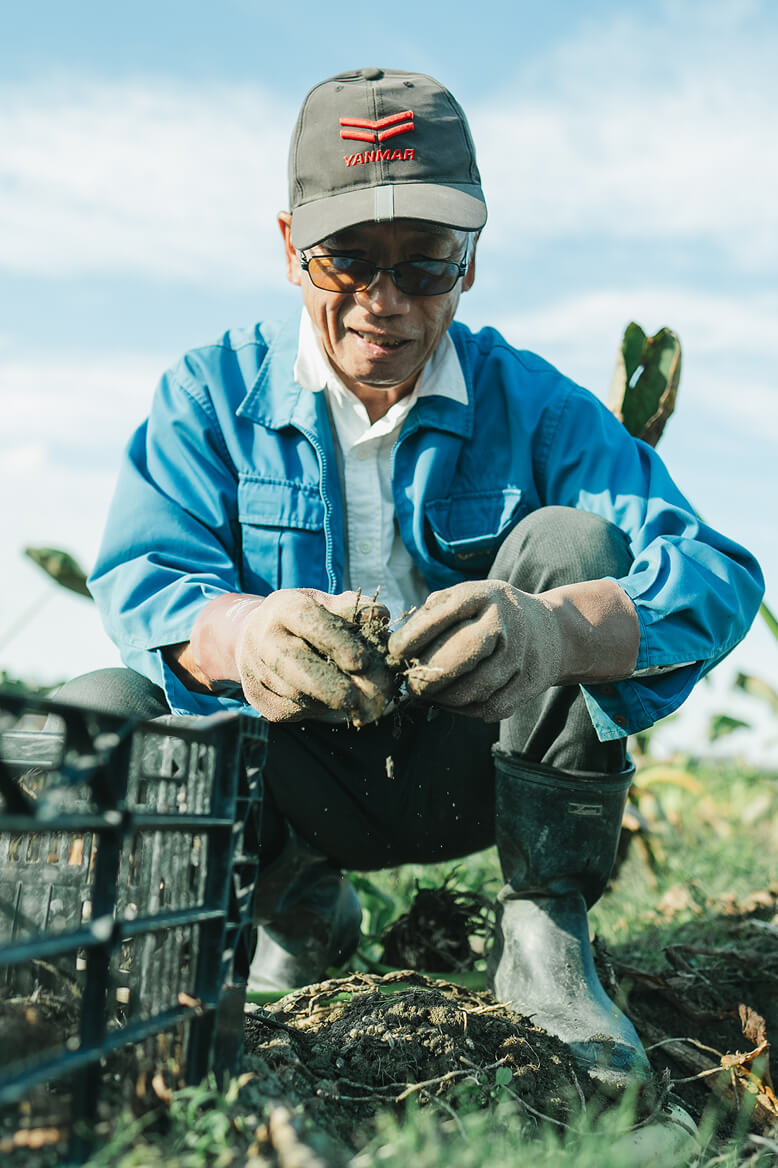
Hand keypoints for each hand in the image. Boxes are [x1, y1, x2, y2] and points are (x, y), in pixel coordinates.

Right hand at [235, 588, 394, 722]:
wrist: (257, 637)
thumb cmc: (304, 620)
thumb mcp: (327, 605)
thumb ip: (355, 609)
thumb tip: (379, 616)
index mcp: (284, 607)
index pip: (309, 622)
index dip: (336, 642)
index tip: (361, 662)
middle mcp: (263, 637)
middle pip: (292, 663)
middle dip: (327, 684)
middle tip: (357, 699)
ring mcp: (255, 669)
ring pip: (293, 692)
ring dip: (327, 702)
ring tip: (357, 704)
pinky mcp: (257, 697)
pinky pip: (290, 710)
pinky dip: (315, 709)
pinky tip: (331, 702)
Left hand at [387, 580, 562, 720]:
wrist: (550, 630)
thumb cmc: (489, 614)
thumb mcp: (467, 598)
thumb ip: (433, 614)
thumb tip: (398, 648)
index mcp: (483, 595)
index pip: (442, 615)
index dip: (413, 637)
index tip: (394, 652)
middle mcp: (505, 622)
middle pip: (461, 655)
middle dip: (427, 675)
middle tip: (409, 684)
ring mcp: (520, 654)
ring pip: (475, 688)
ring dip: (443, 699)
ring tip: (426, 696)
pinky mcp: (529, 683)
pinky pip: (490, 707)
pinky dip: (464, 710)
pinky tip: (450, 703)